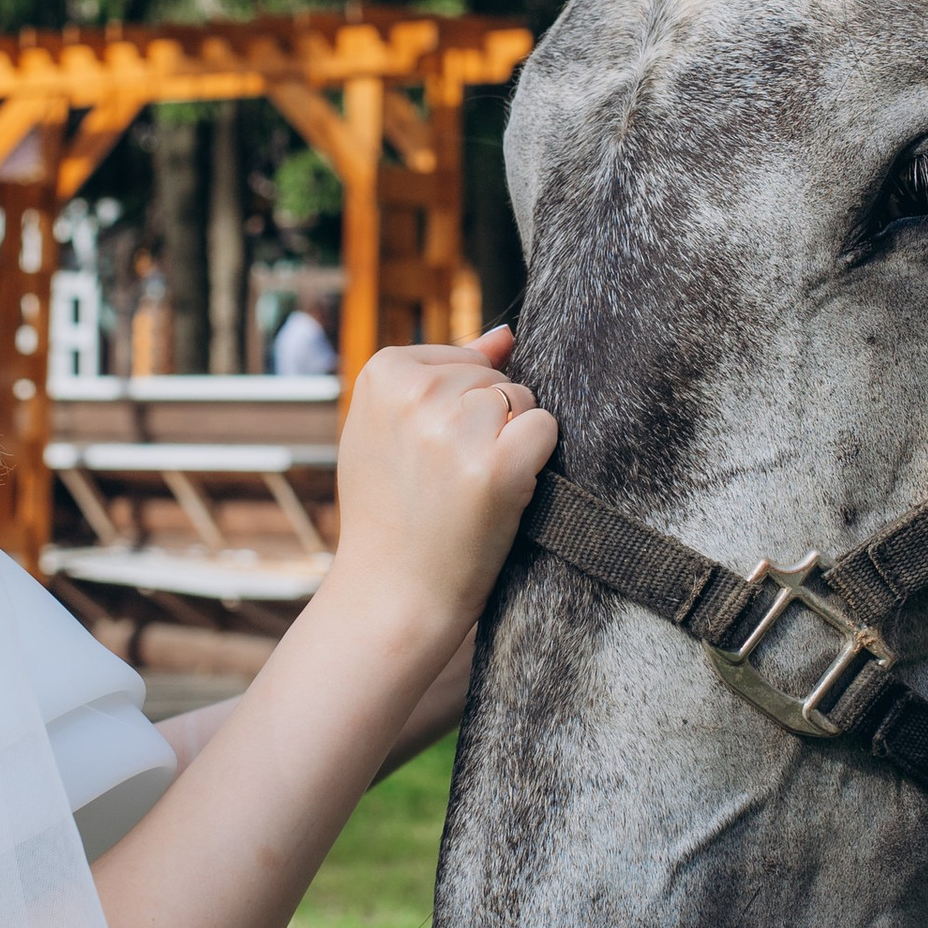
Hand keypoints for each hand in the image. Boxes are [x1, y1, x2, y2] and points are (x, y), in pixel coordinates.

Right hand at [327, 330, 555, 661]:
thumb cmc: (392, 511)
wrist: (392, 592)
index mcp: (382, 372)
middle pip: (495, 378)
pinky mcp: (496, 466)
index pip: (464, 358)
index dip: (456, 409)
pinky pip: (545, 428)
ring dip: (510, 442)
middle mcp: (416, 394)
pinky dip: (535, 460)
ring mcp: (455, 429)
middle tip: (447, 479)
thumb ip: (440, 374)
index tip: (425, 454)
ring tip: (468, 488)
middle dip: (486, 424)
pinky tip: (500, 491)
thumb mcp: (390, 429)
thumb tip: (506, 334)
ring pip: (522, 400)